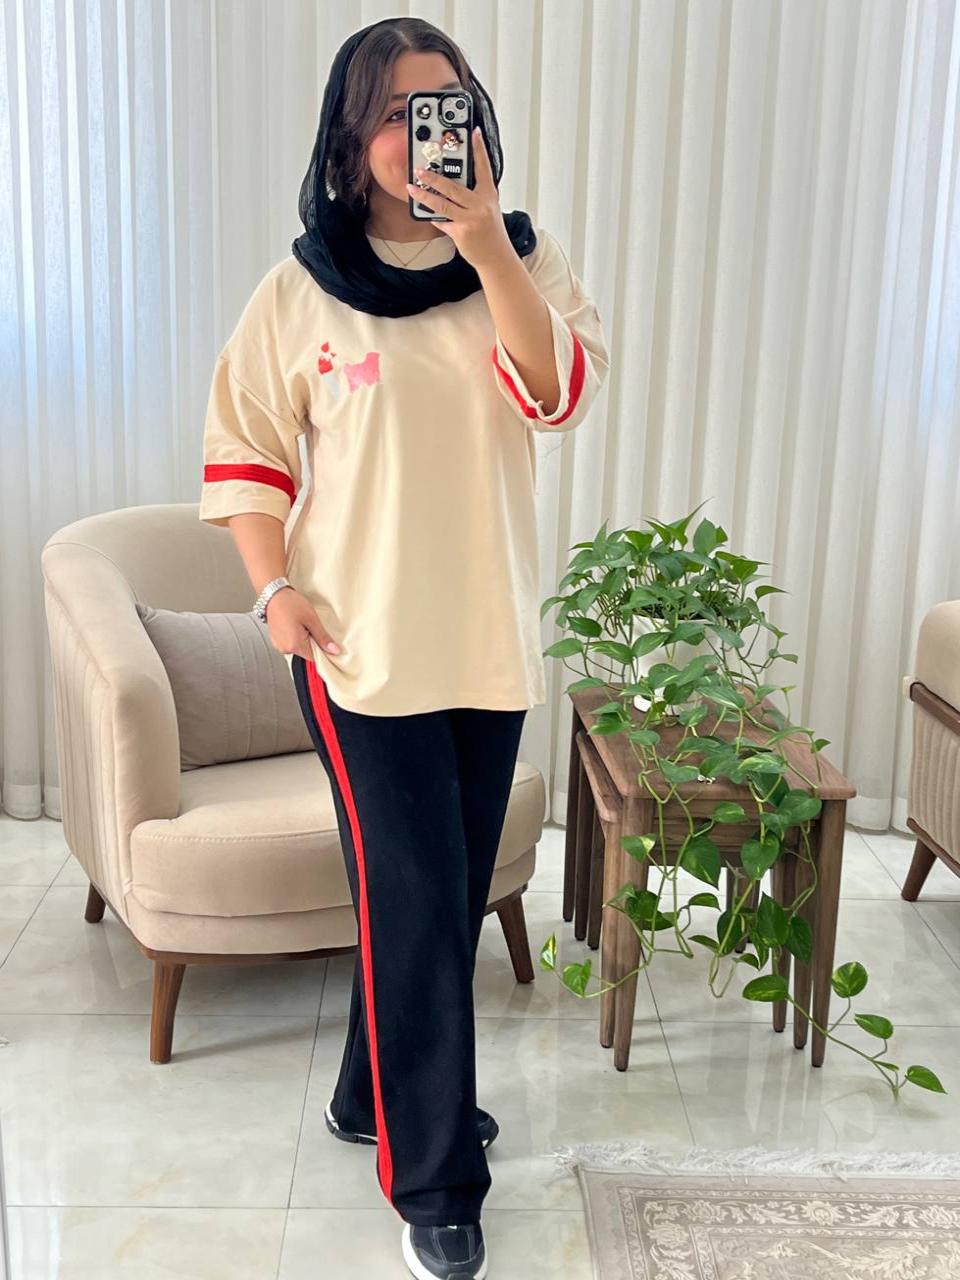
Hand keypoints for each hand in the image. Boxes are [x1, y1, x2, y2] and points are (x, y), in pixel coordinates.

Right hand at [264, 587, 340, 660]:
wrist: (273, 594)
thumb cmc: (290, 603)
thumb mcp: (312, 619)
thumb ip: (323, 637)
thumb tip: (334, 650)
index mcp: (294, 645)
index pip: (314, 658)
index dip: (322, 650)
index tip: (325, 640)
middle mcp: (284, 648)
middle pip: (306, 653)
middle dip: (313, 642)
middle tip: (311, 626)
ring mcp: (279, 645)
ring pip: (299, 648)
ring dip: (304, 639)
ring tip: (301, 624)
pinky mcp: (276, 640)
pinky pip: (291, 643)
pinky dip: (295, 636)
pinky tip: (295, 625)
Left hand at [405, 126, 512, 270]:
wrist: (496, 256)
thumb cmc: (490, 232)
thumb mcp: (487, 208)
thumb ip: (472, 195)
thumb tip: (449, 185)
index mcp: (488, 194)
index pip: (484, 167)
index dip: (479, 149)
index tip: (473, 132)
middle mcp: (481, 205)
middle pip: (453, 186)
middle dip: (434, 177)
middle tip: (420, 170)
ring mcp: (471, 219)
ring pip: (443, 204)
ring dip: (424, 196)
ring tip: (412, 188)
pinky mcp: (462, 232)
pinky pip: (442, 221)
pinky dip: (432, 217)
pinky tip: (424, 212)